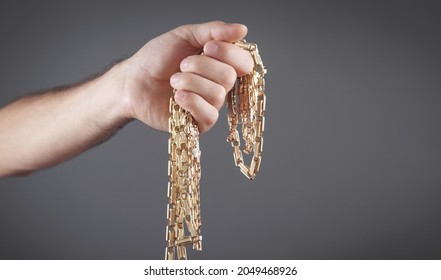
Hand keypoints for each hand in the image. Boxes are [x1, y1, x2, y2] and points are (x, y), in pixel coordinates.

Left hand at [121, 21, 253, 132]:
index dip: (229, 53)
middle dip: (201, 67)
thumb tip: (242, 29)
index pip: (244, 62)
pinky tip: (176, 97)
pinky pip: (209, 114)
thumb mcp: (185, 36)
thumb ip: (214, 31)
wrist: (133, 81)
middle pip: (229, 77)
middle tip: (181, 65)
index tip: (207, 46)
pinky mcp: (200, 123)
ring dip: (190, 82)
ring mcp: (211, 105)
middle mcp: (220, 86)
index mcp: (220, 64)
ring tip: (173, 81)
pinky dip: (191, 101)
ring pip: (217, 94)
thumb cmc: (156, 59)